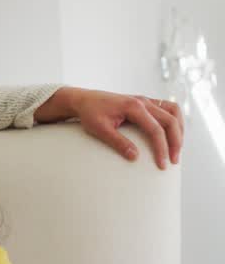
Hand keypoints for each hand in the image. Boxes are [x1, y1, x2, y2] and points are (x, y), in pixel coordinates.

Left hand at [36, 87, 183, 168]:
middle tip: (174, 160)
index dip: (161, 148)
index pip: (155, 129)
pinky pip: (168, 108)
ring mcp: (145, 100)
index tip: (162, 164)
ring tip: (177, 148)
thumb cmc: (89, 114)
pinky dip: (174, 120)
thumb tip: (135, 157)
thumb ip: (117, 142)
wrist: (83, 99)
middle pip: (170, 120)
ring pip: (173, 111)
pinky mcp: (145, 102)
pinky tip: (172, 134)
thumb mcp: (99, 129)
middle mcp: (143, 101)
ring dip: (179, 129)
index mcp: (133, 107)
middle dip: (175, 142)